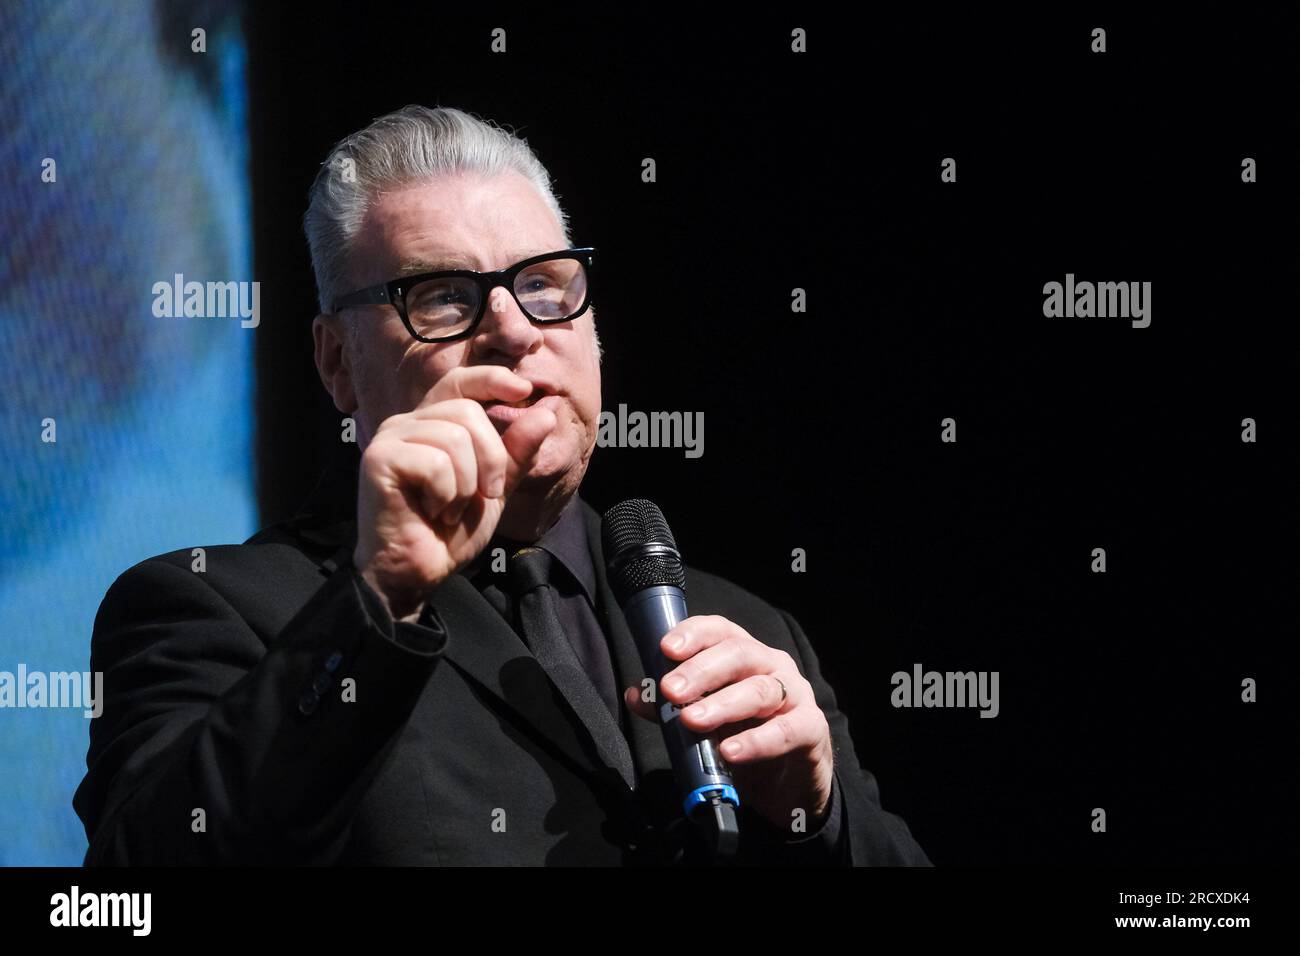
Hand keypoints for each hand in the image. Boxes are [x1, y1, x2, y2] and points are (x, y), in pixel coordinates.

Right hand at [353, 366, 556, 620]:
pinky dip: (446, 494)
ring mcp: (390, 438)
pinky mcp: (379, 459)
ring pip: (454, 437)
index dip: (492, 379)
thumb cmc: (449, 532)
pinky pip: (435, 462)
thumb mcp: (495, 487)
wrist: (418, 572)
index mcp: (432, 424)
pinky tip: (434, 513)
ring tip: (451, 509)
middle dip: (491, 457)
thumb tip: (546, 411)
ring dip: (467, 484)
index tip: (525, 390)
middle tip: (485, 495)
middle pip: (467, 412)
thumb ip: (517, 451)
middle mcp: (407, 423)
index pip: (461, 383)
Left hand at [623, 614, 835, 834]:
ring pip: (760, 690)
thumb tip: (637, 695)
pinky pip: (786, 730)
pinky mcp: (811, 728)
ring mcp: (794, 694)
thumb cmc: (745, 736)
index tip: (666, 648)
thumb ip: (670, 708)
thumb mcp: (705, 722)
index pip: (720, 631)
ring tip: (692, 721)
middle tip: (670, 690)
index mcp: (744, 655)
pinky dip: (756, 741)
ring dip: (722, 705)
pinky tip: (731, 751)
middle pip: (738, 654)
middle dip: (700, 671)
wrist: (790, 781)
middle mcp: (771, 666)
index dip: (693, 634)